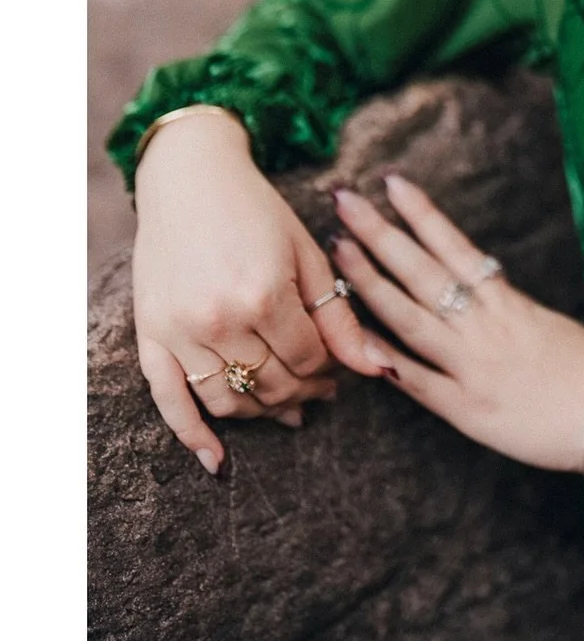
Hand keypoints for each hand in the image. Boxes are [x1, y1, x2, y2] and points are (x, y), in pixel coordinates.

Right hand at [132, 109, 384, 475]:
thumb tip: (376, 369)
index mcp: (263, 293)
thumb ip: (339, 316)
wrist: (189, 178)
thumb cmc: (257, 210)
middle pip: (271, 384)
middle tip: (321, 391)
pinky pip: (168, 401)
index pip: (308, 360)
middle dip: (303, 393)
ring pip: (227, 402)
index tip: (340, 368)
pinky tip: (217, 461)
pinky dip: (192, 436)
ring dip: (261, 413)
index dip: (330, 370)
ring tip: (286, 408)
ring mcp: (178, 331)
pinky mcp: (150, 335)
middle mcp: (217, 319)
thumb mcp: (307, 254)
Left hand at [331, 174, 583, 474]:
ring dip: (371, 283)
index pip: (456, 247)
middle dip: (381, 234)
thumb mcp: (545, 324)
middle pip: (424, 272)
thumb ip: (503, 307)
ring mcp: (474, 366)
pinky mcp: (468, 409)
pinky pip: (419, 381)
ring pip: (412, 317)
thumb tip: (473, 284)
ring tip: (340, 250)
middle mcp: (486, 327)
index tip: (392, 183)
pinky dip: (388, 360)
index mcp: (508, 303)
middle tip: (346, 200)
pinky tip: (355, 341)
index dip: (423, 214)